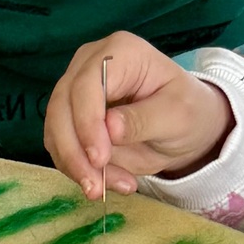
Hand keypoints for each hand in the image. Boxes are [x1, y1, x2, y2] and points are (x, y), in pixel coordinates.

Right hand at [46, 31, 233, 195]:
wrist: (184, 126)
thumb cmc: (187, 111)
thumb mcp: (177, 115)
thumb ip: (143, 120)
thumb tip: (109, 128)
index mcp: (120, 52)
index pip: (87, 84)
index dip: (87, 122)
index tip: (99, 159)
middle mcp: (89, 64)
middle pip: (62, 107)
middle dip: (75, 152)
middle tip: (95, 187)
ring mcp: (76, 90)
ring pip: (56, 130)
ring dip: (74, 166)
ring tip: (105, 190)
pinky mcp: (70, 117)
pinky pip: (61, 146)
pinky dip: (77, 169)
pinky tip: (104, 184)